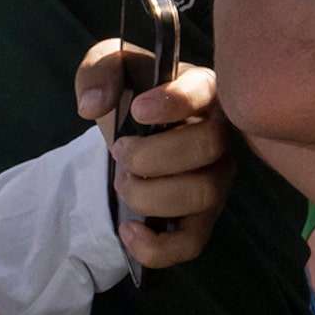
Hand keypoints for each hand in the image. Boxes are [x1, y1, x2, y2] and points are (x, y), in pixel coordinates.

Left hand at [74, 45, 235, 266]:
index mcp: (203, 90)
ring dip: (150, 194)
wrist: (131, 134)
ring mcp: (216, 179)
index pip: (207, 91)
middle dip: (152, 155)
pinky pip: (192, 243)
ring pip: (202, 194)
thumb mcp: (110, 69)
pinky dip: (156, 245)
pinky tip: (127, 230)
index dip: (176, 102)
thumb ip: (100, 72)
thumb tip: (94, 106)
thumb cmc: (132, 96)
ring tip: (121, 182)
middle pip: (209, 147)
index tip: (139, 110)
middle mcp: (220, 135)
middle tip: (119, 151)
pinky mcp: (202, 218)